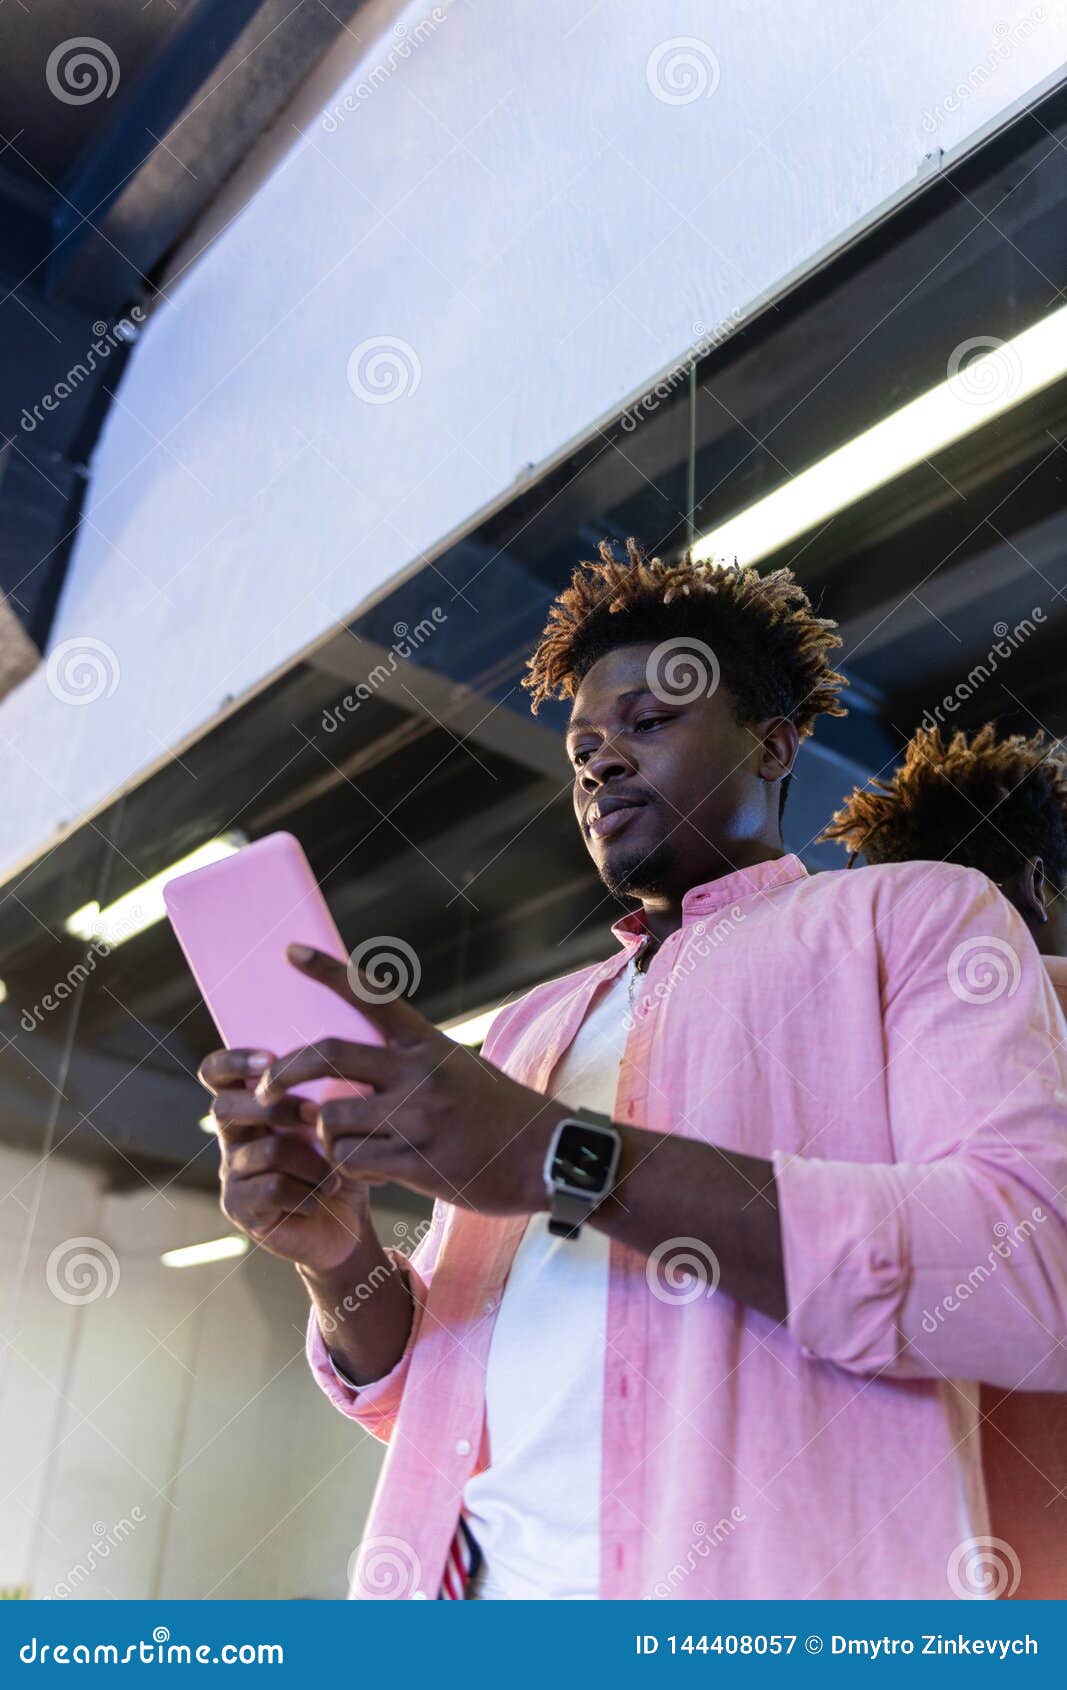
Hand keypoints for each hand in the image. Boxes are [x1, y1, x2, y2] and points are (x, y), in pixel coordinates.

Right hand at [198, 1046, 377, 1275]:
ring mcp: (231, 1173)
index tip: (270, 1059)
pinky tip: (319, 1199)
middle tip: (319, 1117)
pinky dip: (306, 1193)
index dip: (232, 1061)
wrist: (345, 1225)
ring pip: (266, 1151)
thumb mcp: (338, 1122)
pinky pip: (272, 1188)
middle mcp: (232, 1136)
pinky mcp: (238, 1207)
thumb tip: (331, 1064)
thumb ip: (325, 1093)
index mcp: (249, 1106)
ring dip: (311, 1162)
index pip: (216, 1074)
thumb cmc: (340, 1165)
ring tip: (334, 1177)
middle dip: (279, 1109)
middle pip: (224, 1107)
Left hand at [253, 945, 568, 1213]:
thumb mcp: (458, 1068)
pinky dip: (349, 1169)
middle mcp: (421, 1073)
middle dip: (282, 1072)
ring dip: (321, 1136)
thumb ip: (410, 1063)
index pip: (370, 996)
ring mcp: (419, 1118)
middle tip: (262, 1087)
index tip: (290, 951)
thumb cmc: (498, 1112)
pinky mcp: (420, 1163)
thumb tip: (352, 1065)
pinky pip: (355, 1163)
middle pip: (329, 1056)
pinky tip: (369, 1171)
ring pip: (332, 1119)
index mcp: (428, 1043)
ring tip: (336, 1144)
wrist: (548, 1155)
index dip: (327, 971)